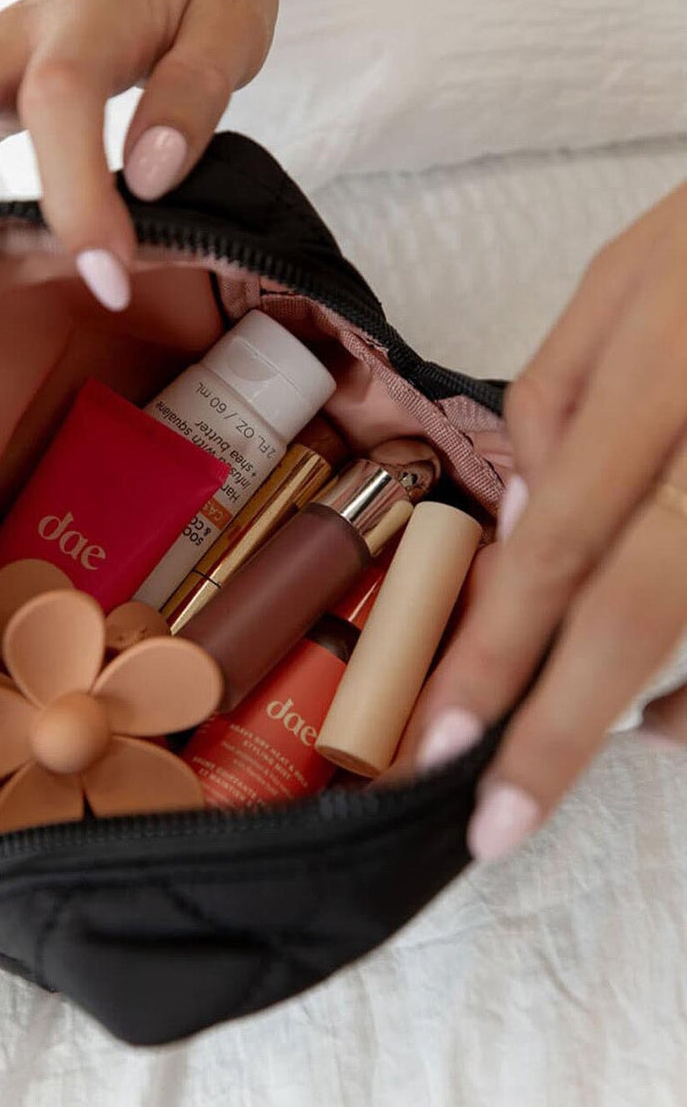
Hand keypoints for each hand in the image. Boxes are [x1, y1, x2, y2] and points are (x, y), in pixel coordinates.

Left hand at [407, 182, 686, 859]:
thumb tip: (520, 526)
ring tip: (608, 747)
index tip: (443, 744)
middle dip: (563, 731)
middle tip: (499, 826)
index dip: (501, 650)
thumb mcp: (624, 280)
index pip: (564, 539)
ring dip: (668, 714)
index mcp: (672, 372)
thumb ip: (557, 402)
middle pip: (642, 610)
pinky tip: (677, 704)